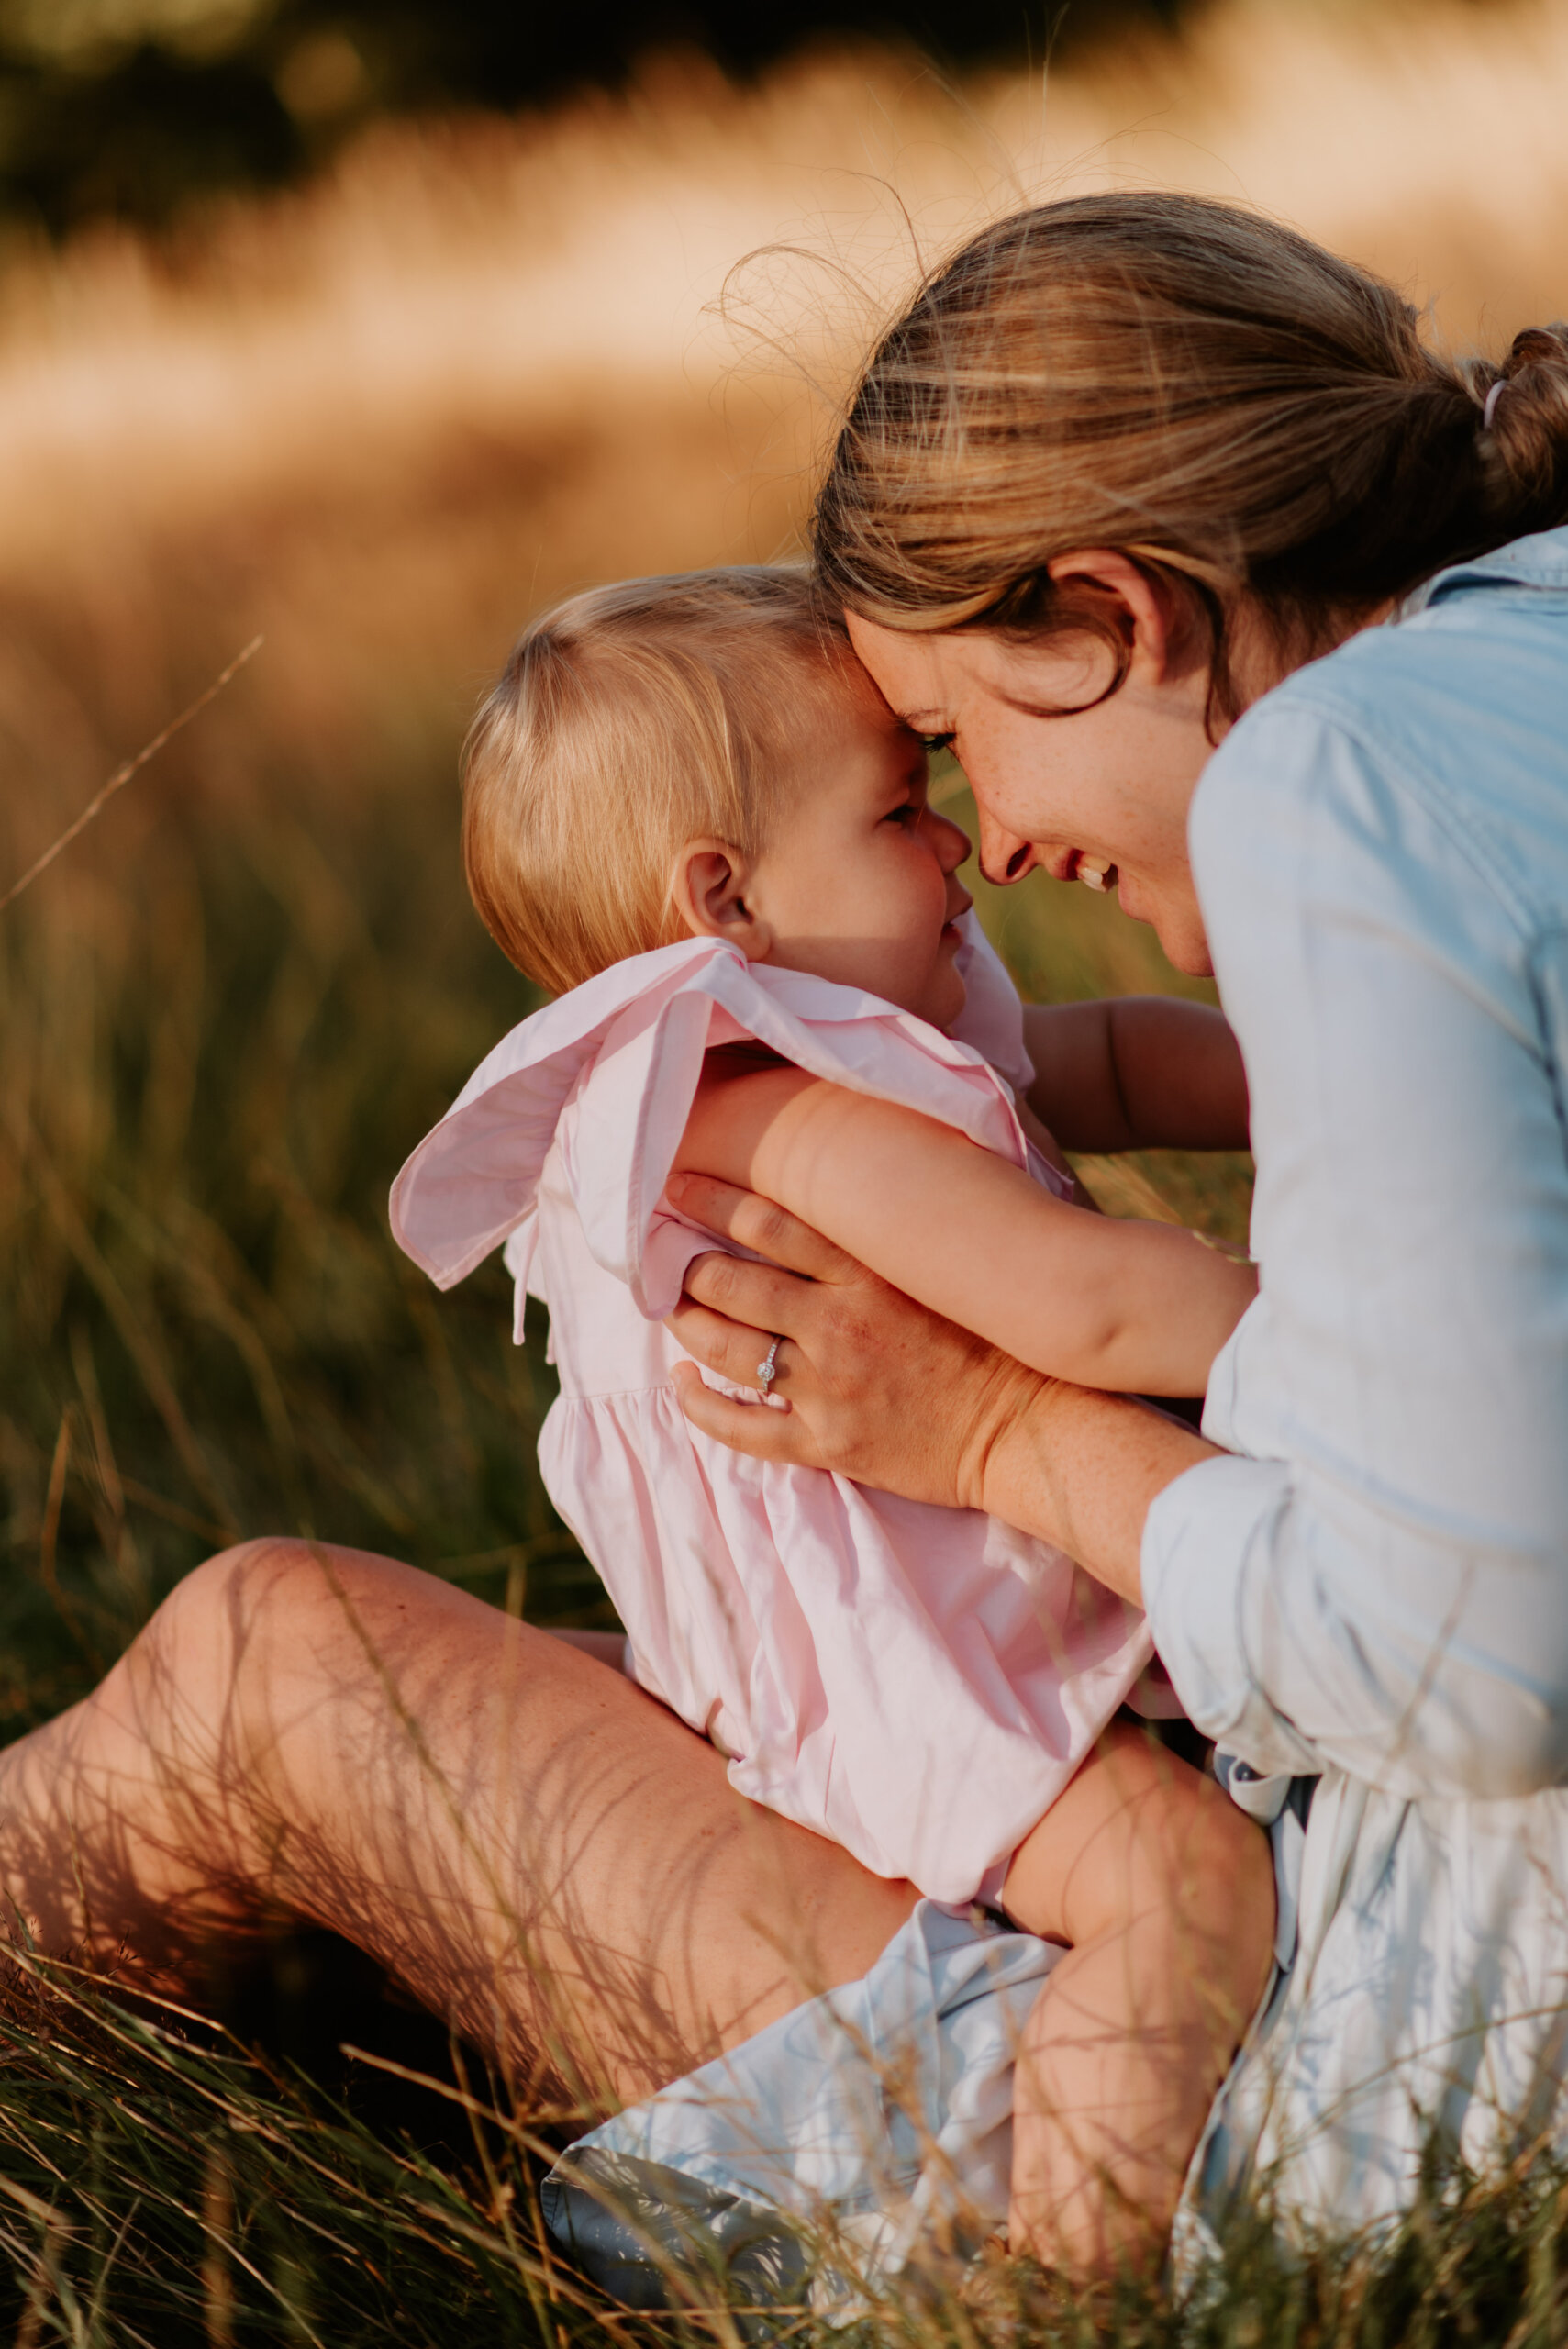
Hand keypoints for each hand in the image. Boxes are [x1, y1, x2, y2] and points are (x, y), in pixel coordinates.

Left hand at [664, 1172, 1046, 1514]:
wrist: (1032, 1427)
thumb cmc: (996, 1342)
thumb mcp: (942, 1270)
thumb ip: (889, 1236)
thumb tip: (846, 1192)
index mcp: (867, 1273)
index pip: (766, 1222)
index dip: (710, 1199)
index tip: (676, 1187)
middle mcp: (837, 1324)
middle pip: (730, 1281)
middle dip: (684, 1265)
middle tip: (662, 1256)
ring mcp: (828, 1388)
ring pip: (726, 1348)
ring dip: (686, 1325)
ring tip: (671, 1309)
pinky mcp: (827, 1444)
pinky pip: (740, 1427)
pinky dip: (698, 1404)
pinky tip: (682, 1383)